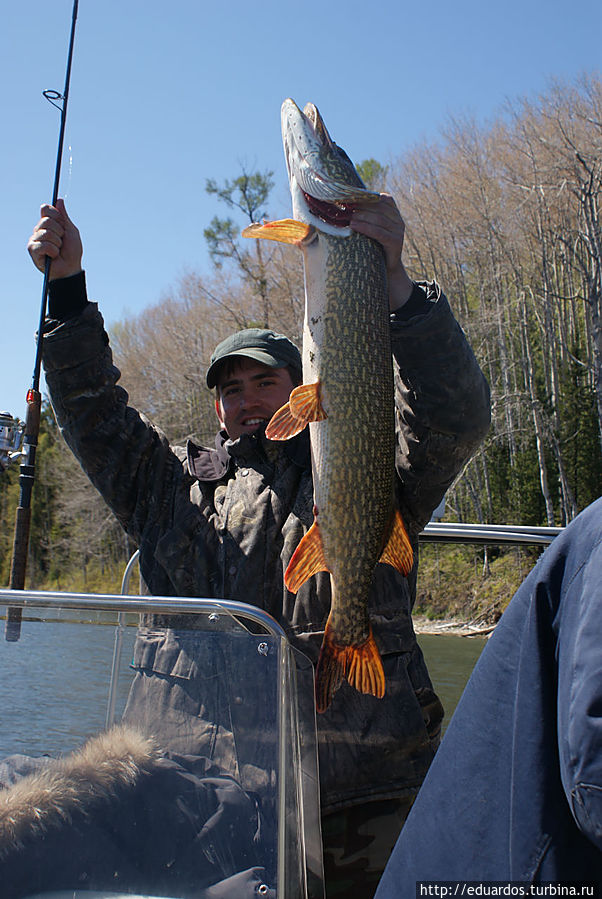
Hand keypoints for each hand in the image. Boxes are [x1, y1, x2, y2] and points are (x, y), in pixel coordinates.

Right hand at [27, 199, 82, 280]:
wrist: (70, 268)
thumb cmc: (72, 251)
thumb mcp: (71, 231)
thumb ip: (64, 217)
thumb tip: (59, 200)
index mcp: (48, 224)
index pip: (46, 209)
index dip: (56, 215)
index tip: (63, 224)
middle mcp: (39, 230)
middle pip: (47, 220)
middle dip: (59, 232)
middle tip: (61, 241)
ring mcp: (34, 239)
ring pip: (46, 233)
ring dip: (57, 243)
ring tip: (58, 250)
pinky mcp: (32, 249)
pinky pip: (43, 245)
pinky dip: (53, 251)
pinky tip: (53, 256)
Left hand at [350, 194, 413, 310]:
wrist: (386, 271)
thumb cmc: (372, 248)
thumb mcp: (369, 229)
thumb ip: (362, 216)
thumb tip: (342, 204)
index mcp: (393, 213)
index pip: (381, 199)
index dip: (365, 197)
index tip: (348, 198)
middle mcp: (398, 219)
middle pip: (378, 207)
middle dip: (360, 207)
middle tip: (343, 208)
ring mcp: (399, 231)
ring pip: (378, 218)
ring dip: (360, 216)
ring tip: (346, 218)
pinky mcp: (396, 242)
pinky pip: (379, 232)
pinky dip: (365, 227)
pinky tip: (353, 226)